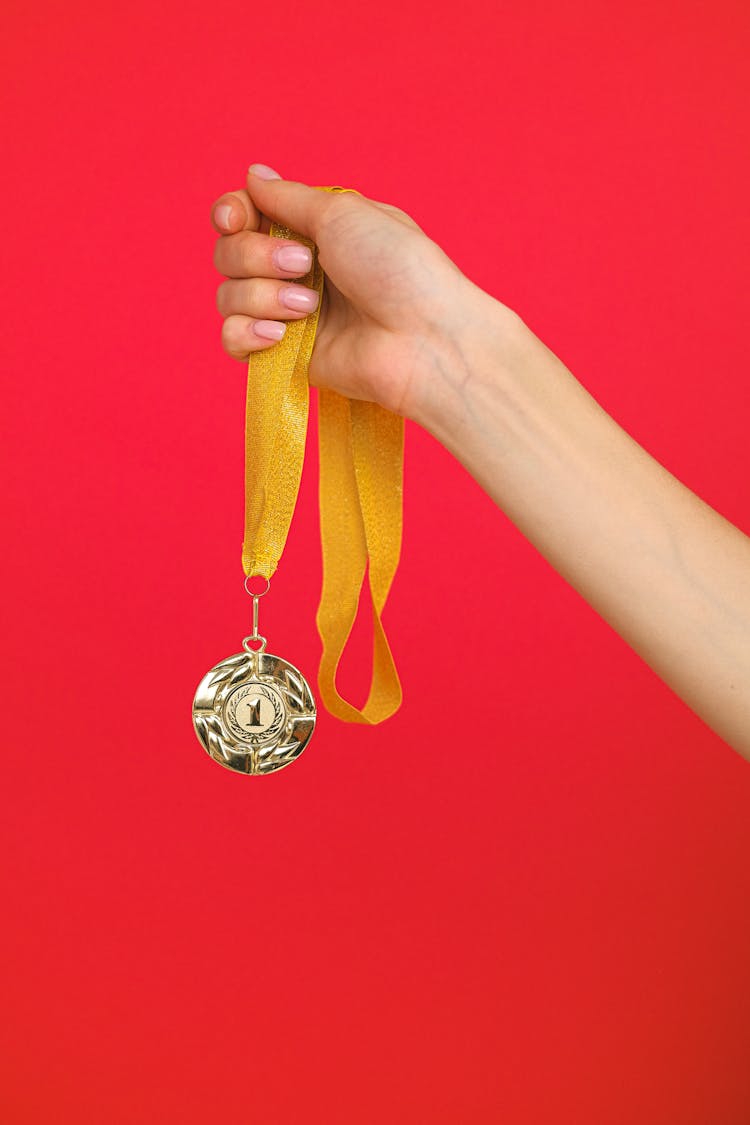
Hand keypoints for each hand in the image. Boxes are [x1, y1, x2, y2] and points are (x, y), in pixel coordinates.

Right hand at [210, 164, 476, 420]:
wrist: (423, 338)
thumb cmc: (398, 269)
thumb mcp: (343, 214)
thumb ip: (289, 198)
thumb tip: (253, 175)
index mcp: (312, 231)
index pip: (244, 215)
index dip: (231, 214)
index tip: (236, 219)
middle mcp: (296, 270)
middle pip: (229, 254)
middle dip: (255, 256)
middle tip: (305, 267)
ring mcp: (288, 314)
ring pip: (228, 296)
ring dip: (262, 296)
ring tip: (309, 308)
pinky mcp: (285, 355)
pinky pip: (233, 339)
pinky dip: (248, 333)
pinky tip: (279, 335)